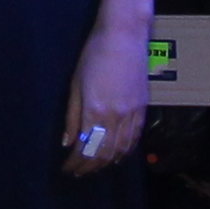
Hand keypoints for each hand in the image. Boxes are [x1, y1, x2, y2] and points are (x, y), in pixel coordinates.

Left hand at [61, 22, 149, 176]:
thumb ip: (72, 116)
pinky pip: (135, 138)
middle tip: (78, 172)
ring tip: (94, 167)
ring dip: (107, 163)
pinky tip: (117, 156)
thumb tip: (68, 143)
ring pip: (121, 150)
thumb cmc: (94, 54)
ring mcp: (132, 114)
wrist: (124, 35)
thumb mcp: (75, 84)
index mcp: (96, 111)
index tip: (67, 169)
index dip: (75, 163)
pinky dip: (125, 152)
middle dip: (90, 167)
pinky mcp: (143, 108)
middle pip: (104, 154)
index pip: (85, 148)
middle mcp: (116, 117)